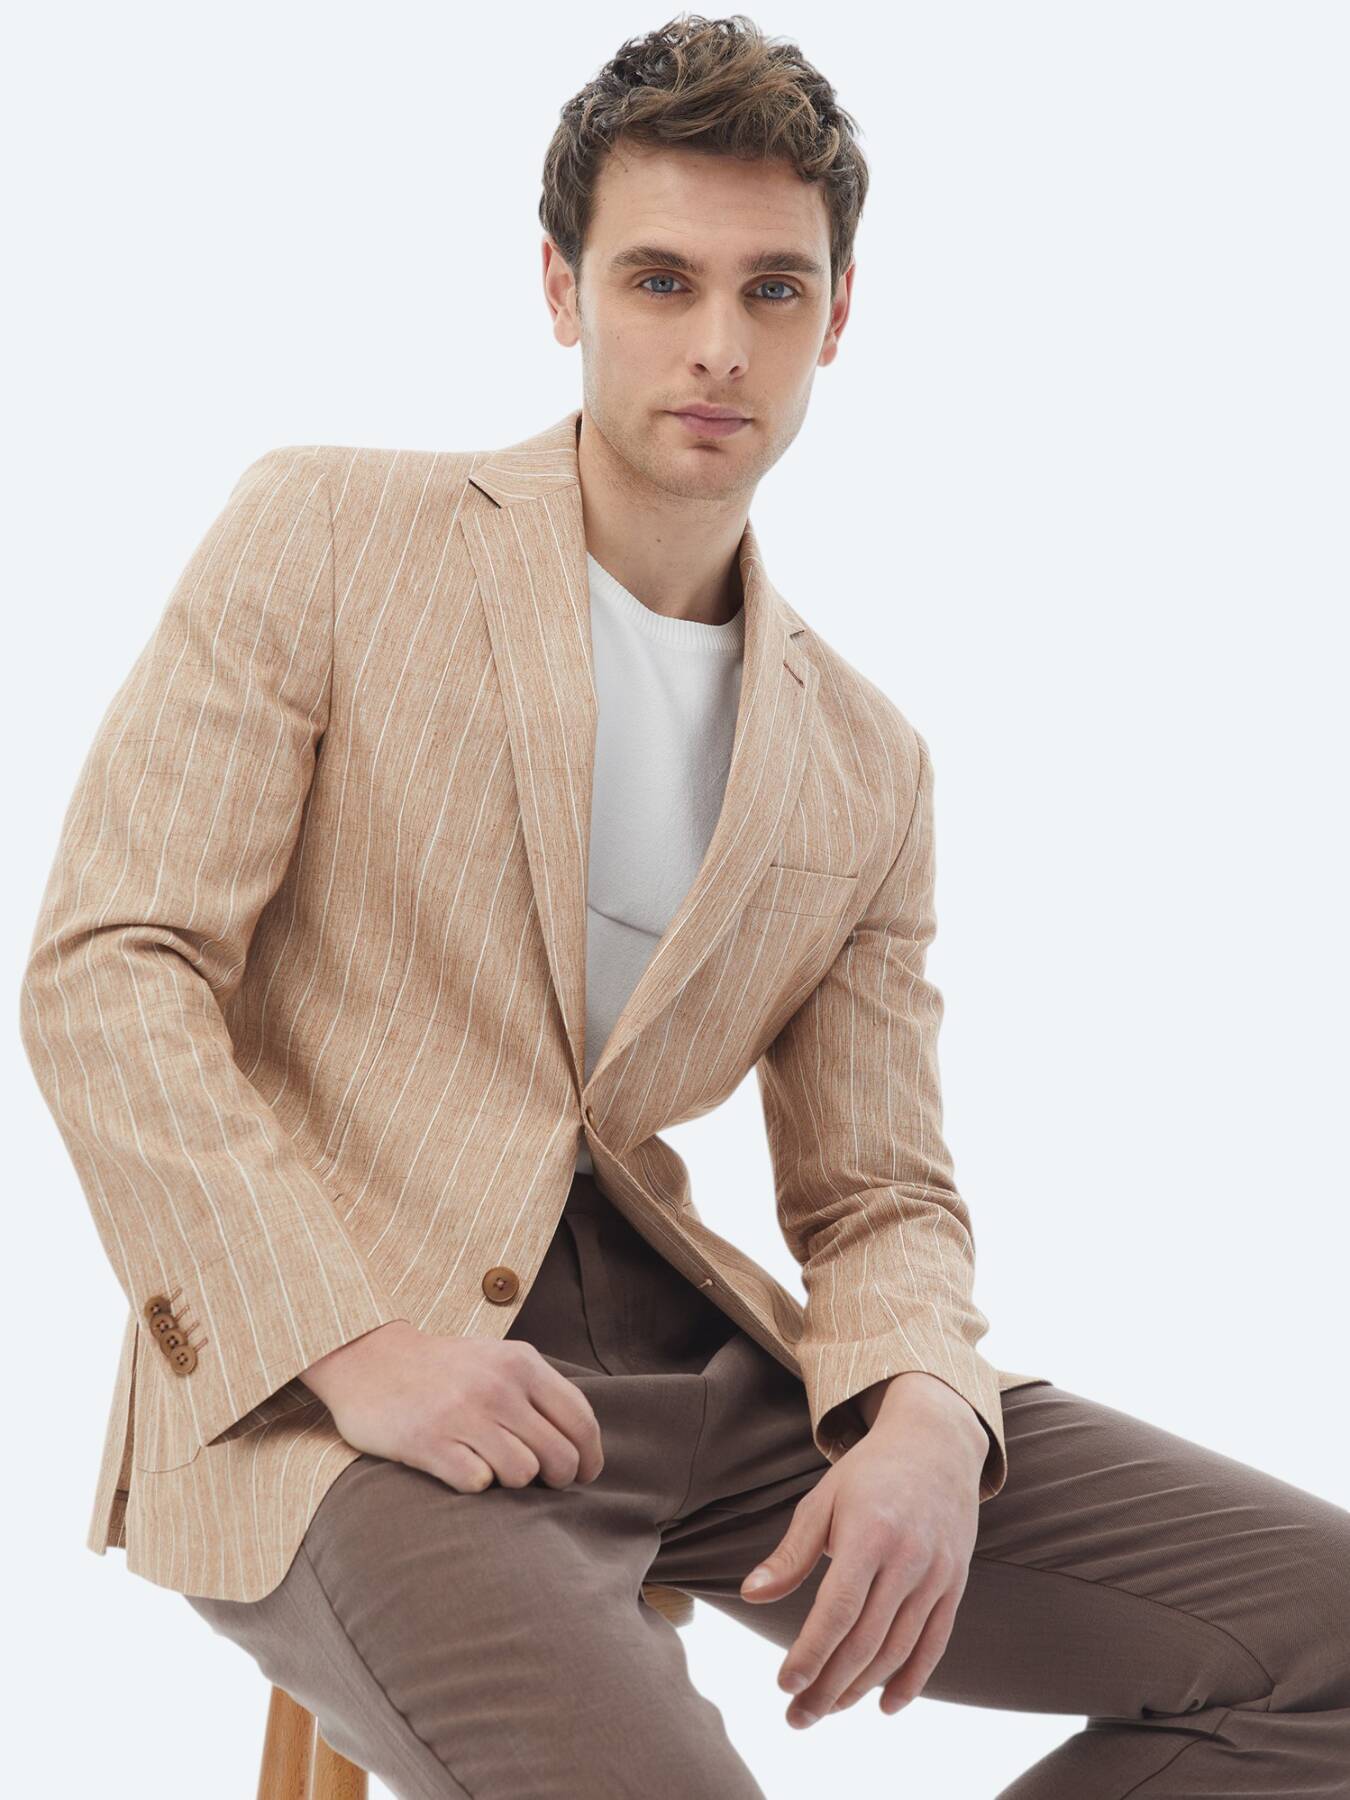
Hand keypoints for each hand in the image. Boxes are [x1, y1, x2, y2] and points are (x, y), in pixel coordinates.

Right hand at [299, 1320, 604, 1492]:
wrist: (369, 1358)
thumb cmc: (444, 1367)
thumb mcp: (498, 1359)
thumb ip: (538, 1391)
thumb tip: (581, 1443)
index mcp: (521, 1364)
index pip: (581, 1421)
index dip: (590, 1457)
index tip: (584, 1474)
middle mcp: (498, 1387)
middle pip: (559, 1457)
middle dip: (556, 1478)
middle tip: (538, 1480)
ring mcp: (463, 1415)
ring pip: (522, 1474)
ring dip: (511, 1480)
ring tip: (491, 1464)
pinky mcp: (429, 1442)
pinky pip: (478, 1484)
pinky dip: (474, 1483)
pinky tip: (459, 1466)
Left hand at [738, 1374, 986, 1728]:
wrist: (936, 1444)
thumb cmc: (868, 1473)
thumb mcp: (823, 1501)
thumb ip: (791, 1554)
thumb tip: (751, 1595)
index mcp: (870, 1533)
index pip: (838, 1610)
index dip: (810, 1653)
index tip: (784, 1685)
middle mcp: (909, 1558)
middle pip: (866, 1640)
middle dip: (828, 1686)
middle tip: (797, 1718)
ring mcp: (937, 1574)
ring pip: (898, 1649)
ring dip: (861, 1688)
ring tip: (828, 1710)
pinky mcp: (954, 1584)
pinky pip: (934, 1643)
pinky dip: (911, 1680)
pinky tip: (884, 1705)